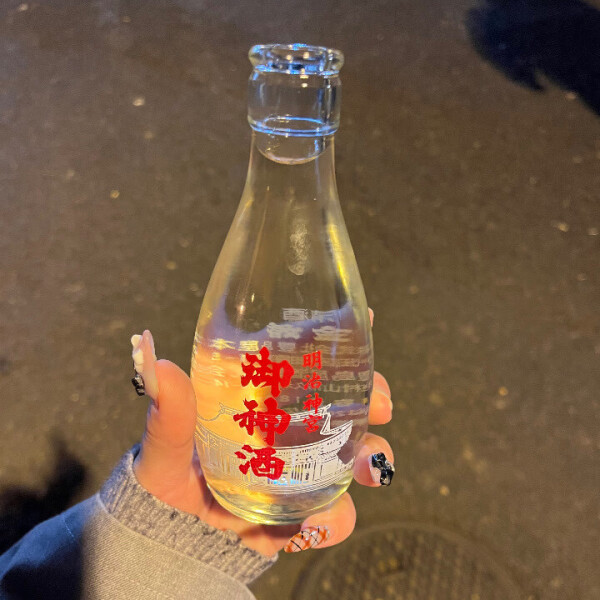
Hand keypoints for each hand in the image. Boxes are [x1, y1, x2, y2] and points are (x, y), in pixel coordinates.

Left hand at [130, 312, 392, 556]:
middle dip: (374, 397)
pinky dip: (334, 518)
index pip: (309, 362)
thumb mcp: (164, 442)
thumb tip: (150, 353)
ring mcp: (302, 472)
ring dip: (371, 459)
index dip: (342, 341)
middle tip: (381, 402)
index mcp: (264, 401)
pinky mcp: (303, 514)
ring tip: (368, 467)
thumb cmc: (167, 476)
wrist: (168, 537)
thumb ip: (167, 409)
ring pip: (356, 458)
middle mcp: (292, 430)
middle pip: (347, 404)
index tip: (368, 320)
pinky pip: (333, 516)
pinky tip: (316, 519)